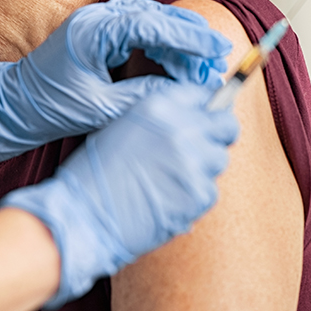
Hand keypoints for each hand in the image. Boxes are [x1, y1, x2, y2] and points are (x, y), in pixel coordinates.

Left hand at [0, 0, 231, 165]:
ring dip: (177, 42)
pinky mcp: (97, 34)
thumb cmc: (48, 107)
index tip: (216, 50)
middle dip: (190, 38)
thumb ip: (143, 97)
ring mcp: (95, 23)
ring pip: (150, 22)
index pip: (152, 25)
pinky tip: (177, 64)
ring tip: (203, 65)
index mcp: (93, 31)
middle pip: (155, 17)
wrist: (13, 106)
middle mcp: (95, 19)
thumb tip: (184, 93)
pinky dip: (161, 45)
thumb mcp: (101, 108)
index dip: (189, 37)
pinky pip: (138, 32)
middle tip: (218, 58)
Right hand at [0, 82, 237, 307]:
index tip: (203, 120)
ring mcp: (194, 162)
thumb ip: (160, 119)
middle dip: (217, 135)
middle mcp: (181, 129)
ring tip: (171, 180)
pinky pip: (210, 191)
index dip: (204, 110)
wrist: (84, 214)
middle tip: (201, 149)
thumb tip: (192, 119)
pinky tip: (167, 199)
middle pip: (226, 125)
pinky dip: (194, 197)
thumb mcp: (123, 126)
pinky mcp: (199, 194)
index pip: (203, 95)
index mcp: (159, 106)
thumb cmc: (95, 174)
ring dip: (203, 168)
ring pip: (219, 160)